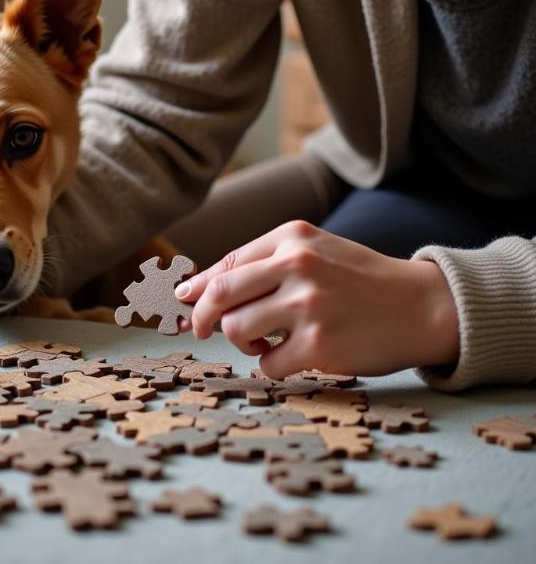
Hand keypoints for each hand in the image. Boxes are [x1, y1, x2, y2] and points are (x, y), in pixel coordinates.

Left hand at [175, 220, 459, 377]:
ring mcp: (308, 305)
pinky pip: (268, 364)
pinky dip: (270, 365)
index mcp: (292, 238)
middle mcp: (297, 265)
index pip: (226, 264)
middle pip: (219, 295)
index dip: (197, 287)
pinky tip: (290, 356)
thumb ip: (261, 263)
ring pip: (237, 330)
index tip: (182, 300)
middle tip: (200, 329)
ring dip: (242, 342)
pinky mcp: (320, 344)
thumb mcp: (314, 251)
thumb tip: (194, 289)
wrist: (421, 305)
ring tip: (264, 341)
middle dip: (200, 317)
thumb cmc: (358, 279)